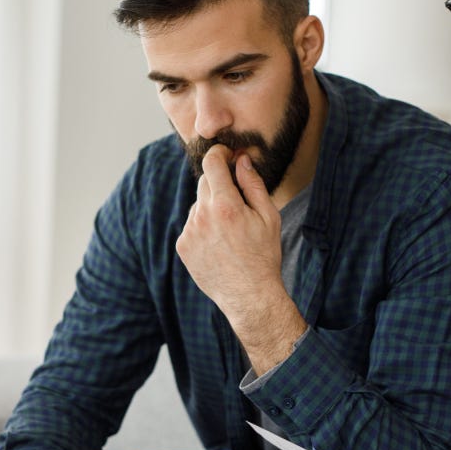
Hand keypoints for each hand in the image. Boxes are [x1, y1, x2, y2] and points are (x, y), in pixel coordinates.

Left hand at [177, 146, 283, 315]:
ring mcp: (189, 232)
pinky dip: (204, 227)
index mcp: (226, 206)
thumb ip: (253, 184)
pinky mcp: (183, 246)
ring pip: (198, 205)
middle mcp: (202, 216)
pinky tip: (220, 244)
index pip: (212, 164)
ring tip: (230, 232)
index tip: (226, 155)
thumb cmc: (264, 255)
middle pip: (204, 182)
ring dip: (211, 208)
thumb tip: (241, 160)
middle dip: (219, 184)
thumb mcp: (268, 217)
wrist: (249, 295)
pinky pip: (192, 225)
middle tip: (237, 202)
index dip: (219, 154)